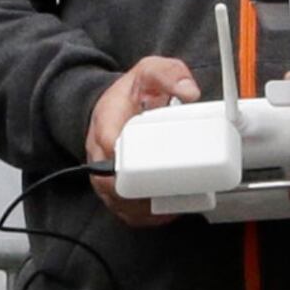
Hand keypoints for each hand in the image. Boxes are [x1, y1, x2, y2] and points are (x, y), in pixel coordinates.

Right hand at [86, 56, 200, 227]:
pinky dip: (142, 216)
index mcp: (106, 121)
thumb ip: (170, 74)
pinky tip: (164, 214)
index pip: (109, 144)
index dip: (128, 160)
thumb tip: (190, 91)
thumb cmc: (131, 94)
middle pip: (110, 182)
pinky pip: (121, 209)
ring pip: (116, 201)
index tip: (149, 168)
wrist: (110, 105)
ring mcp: (103, 173)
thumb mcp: (149, 72)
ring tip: (172, 205)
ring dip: (143, 208)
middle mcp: (99, 152)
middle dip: (140, 191)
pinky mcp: (111, 188)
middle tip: (172, 191)